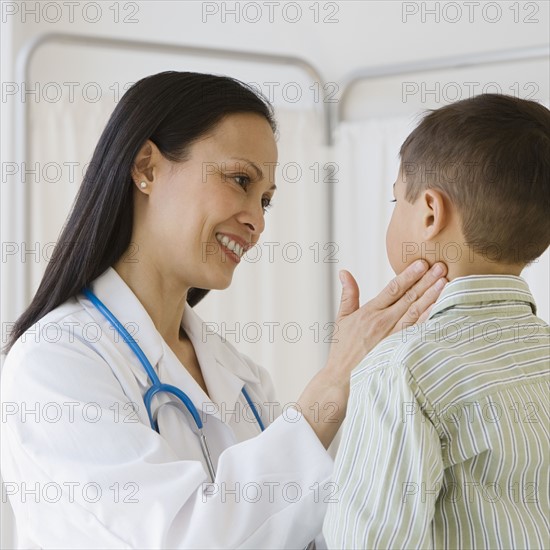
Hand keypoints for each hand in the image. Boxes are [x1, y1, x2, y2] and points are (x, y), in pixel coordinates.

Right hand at [297, 260, 446, 447]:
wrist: (342, 380)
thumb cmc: (342, 350)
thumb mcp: (341, 318)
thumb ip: (348, 294)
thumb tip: (344, 272)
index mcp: (369, 312)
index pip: (393, 289)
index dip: (408, 275)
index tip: (422, 263)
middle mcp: (383, 322)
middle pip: (408, 297)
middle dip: (425, 281)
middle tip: (441, 266)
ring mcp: (392, 337)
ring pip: (416, 312)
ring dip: (431, 296)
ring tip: (444, 282)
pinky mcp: (399, 350)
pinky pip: (418, 332)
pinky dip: (429, 320)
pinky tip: (441, 310)